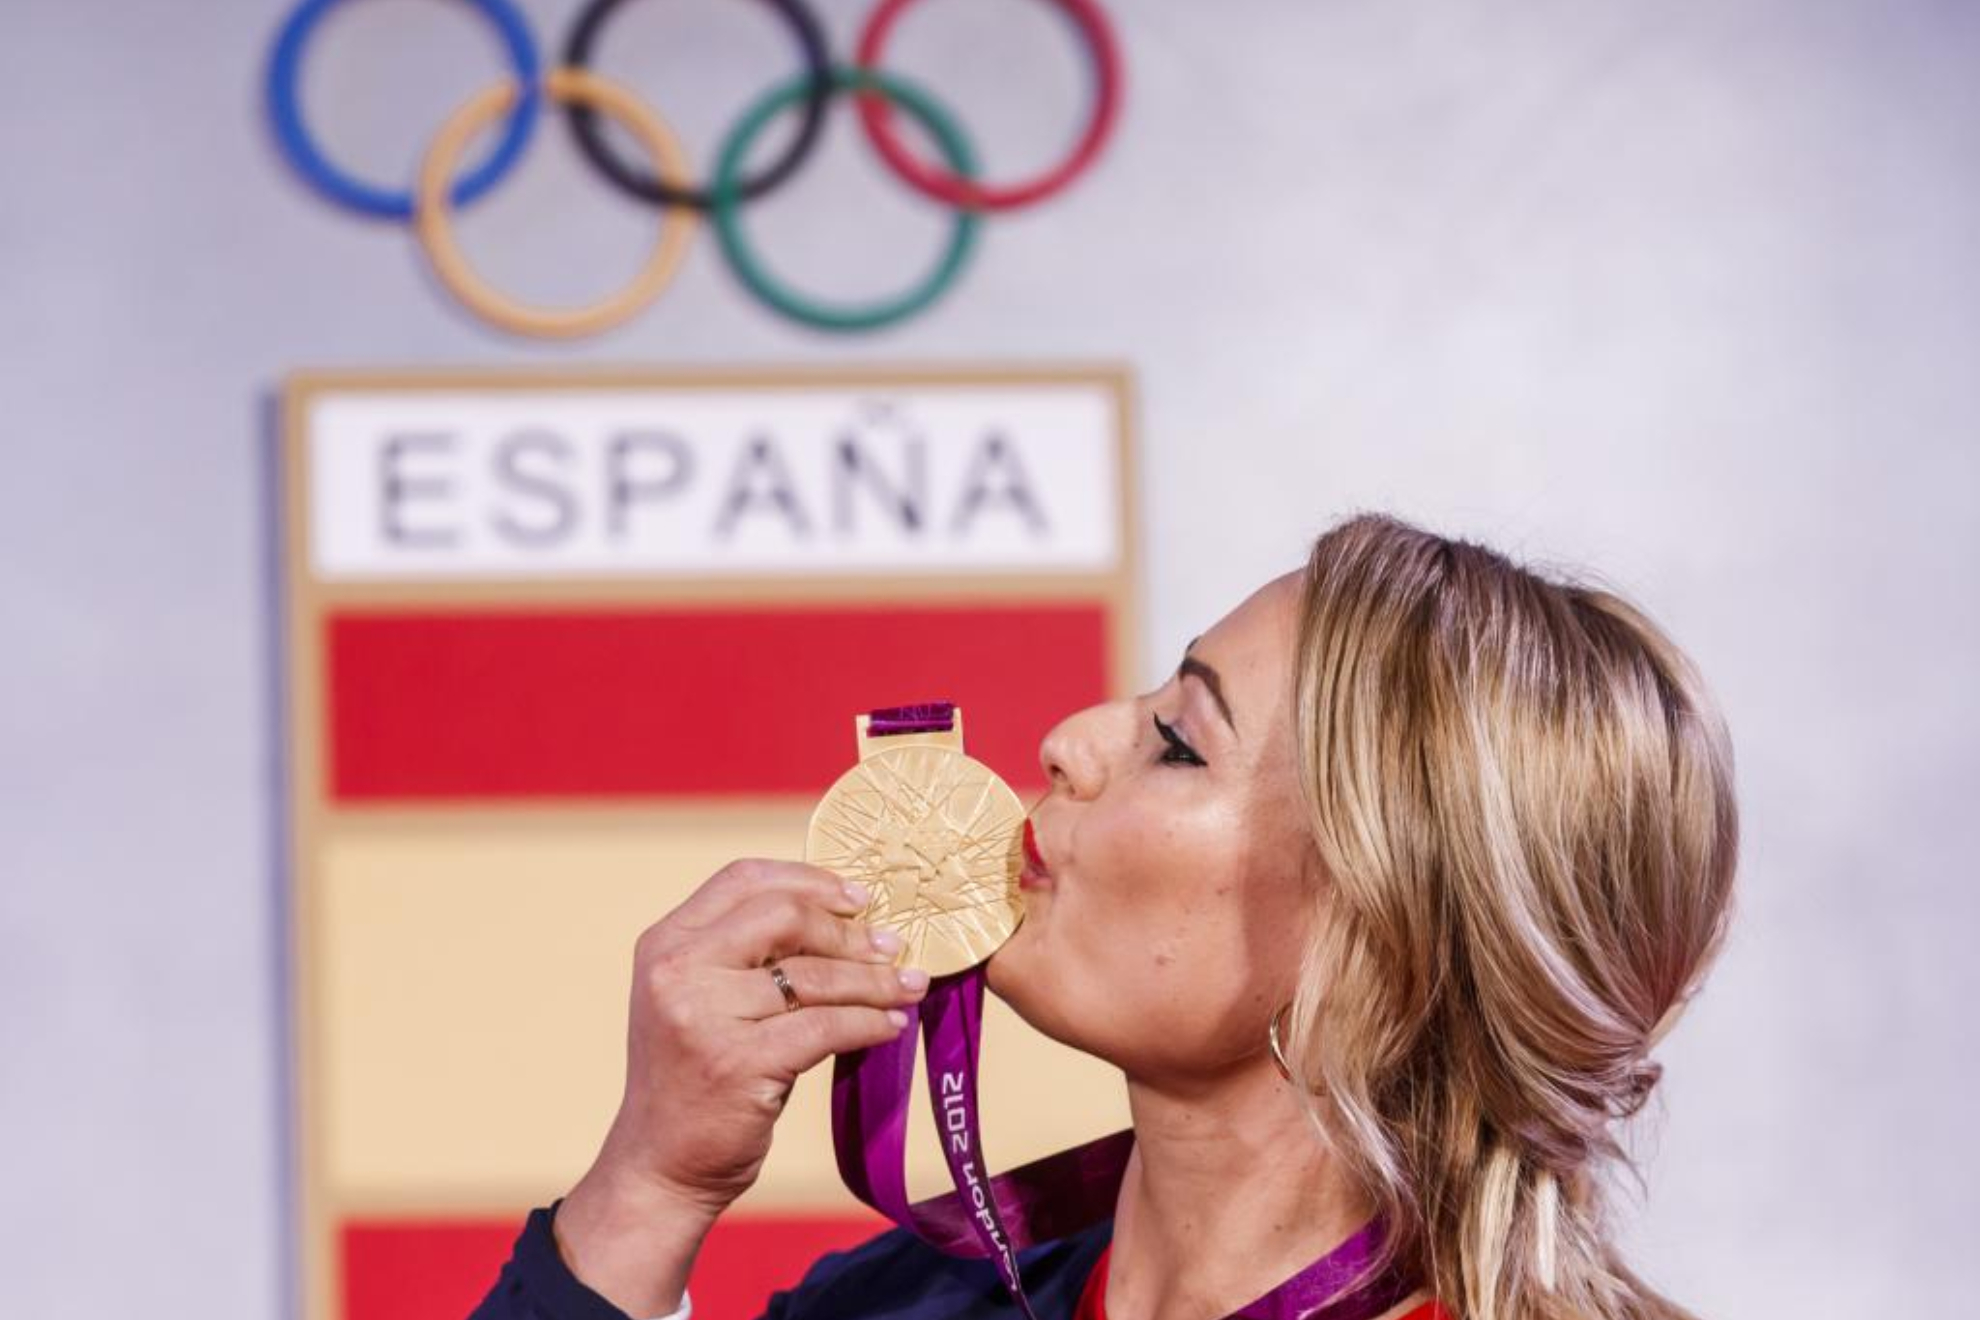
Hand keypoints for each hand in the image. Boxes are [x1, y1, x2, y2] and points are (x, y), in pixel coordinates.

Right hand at [556, 858, 924, 1314]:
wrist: (660, 1166)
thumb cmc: (695, 1078)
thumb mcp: (699, 998)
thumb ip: (747, 956)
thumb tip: (845, 919)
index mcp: (666, 943)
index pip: (743, 877)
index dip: (809, 879)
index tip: (858, 896)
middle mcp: (677, 970)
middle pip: (782, 914)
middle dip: (847, 930)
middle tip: (891, 946)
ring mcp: (704, 1016)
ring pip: (813, 975)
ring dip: (873, 980)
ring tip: (908, 986)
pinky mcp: (738, 1063)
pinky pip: (825, 1027)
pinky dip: (868, 1023)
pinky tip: (890, 1026)